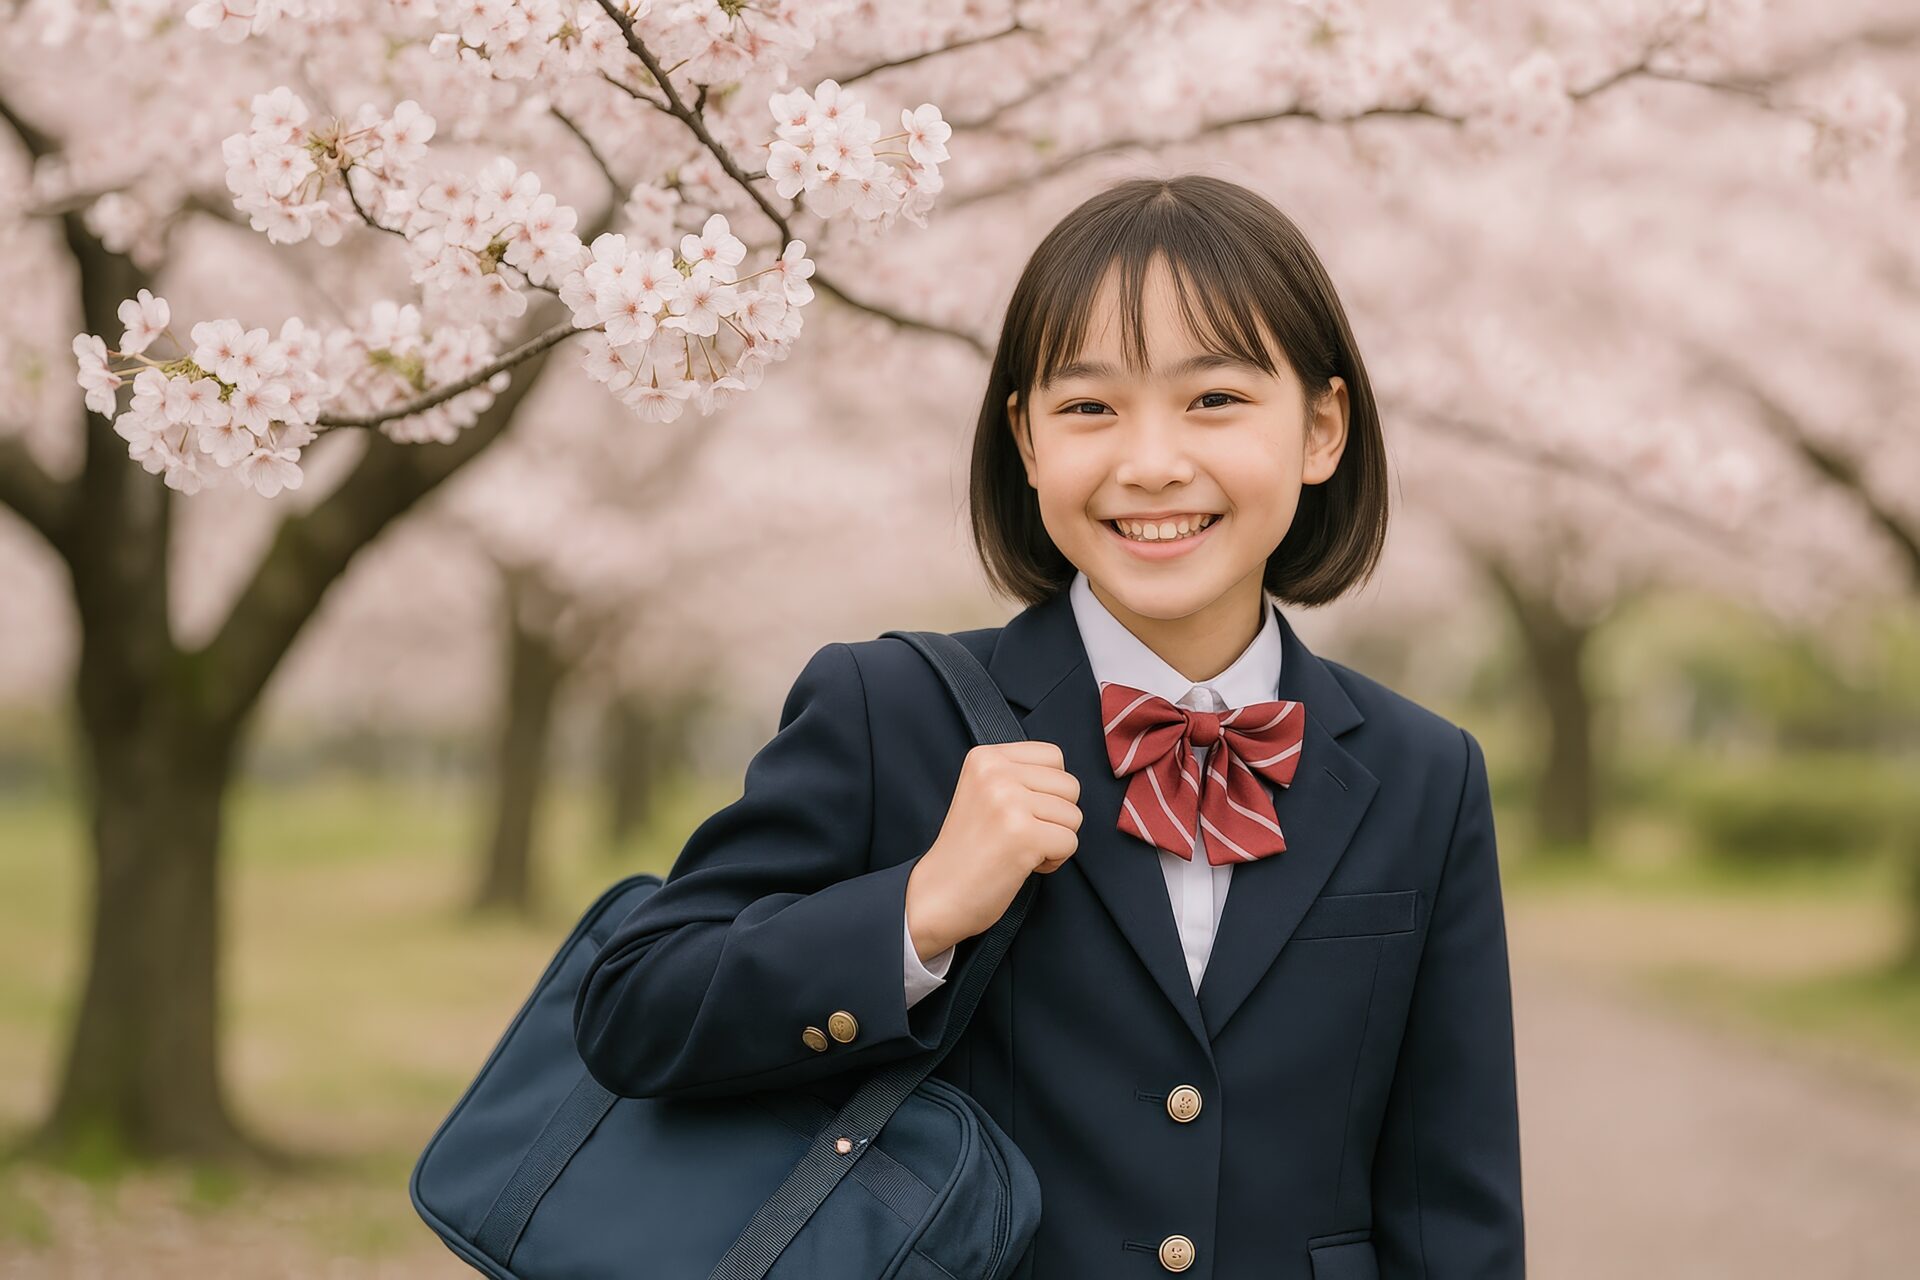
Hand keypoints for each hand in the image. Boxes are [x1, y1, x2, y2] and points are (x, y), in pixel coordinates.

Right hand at [906, 741, 1081, 957]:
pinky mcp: (1023, 835)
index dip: (1047, 790)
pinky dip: (1054, 861)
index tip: (1019, 812)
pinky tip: (1022, 864)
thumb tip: (1065, 779)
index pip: (1053, 756)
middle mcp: (996, 773)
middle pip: (1070, 786)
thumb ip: (1018, 775)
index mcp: (985, 757)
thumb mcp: (983, 791)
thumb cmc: (966, 850)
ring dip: (1054, 840)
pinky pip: (1070, 843)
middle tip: (1019, 835)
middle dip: (1055, 817)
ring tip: (1019, 849)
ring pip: (1074, 815)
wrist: (937, 894)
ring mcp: (1008, 803)